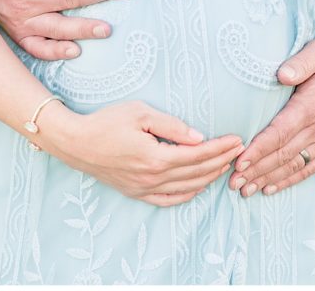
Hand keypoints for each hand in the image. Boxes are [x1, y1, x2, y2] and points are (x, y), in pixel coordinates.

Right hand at [42, 100, 244, 206]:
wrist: (75, 142)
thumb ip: (172, 126)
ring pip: (186, 188)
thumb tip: (199, 138)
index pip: (198, 155)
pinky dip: (188, 194)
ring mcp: (144, 189)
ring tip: (224, 166)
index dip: (221, 148)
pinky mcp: (136, 193)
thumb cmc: (106, 122)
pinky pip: (168, 200)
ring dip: (209, 178)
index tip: (237, 140)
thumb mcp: (140, 113)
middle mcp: (153, 178)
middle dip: (221, 161)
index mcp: (156, 157)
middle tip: (239, 151)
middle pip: (197, 173)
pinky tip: (198, 187)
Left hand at [228, 37, 314, 196]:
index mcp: (311, 106)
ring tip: (245, 191)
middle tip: (232, 183)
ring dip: (268, 179)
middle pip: (282, 155)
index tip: (239, 163)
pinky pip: (309, 168)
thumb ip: (300, 63)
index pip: (279, 133)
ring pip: (293, 165)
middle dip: (255, 171)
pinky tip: (270, 188)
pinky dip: (289, 180)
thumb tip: (282, 74)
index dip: (258, 150)